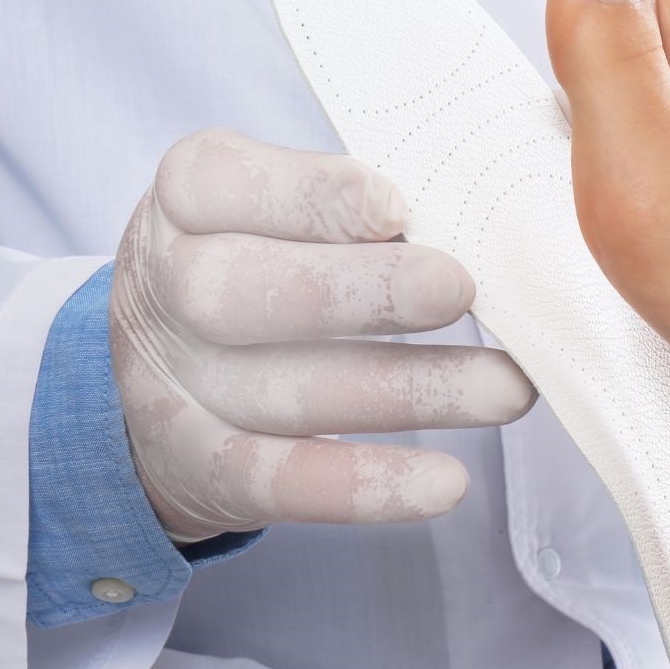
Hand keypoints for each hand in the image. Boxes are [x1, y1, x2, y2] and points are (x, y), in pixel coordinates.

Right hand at [109, 128, 535, 539]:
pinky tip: (444, 482)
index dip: (310, 196)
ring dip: (407, 393)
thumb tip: (462, 215)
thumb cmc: (262, 250)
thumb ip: (351, 197)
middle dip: (358, 293)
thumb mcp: (279, 198)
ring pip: (287, 394)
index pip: (219, 181)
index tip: (397, 208)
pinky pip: (282, 482)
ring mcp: (173, 387)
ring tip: (505, 390)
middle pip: (239, 293)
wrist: (164, 366)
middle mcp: (165, 287)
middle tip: (458, 290)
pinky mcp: (204, 469)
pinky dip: (364, 487)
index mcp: (187, 197)